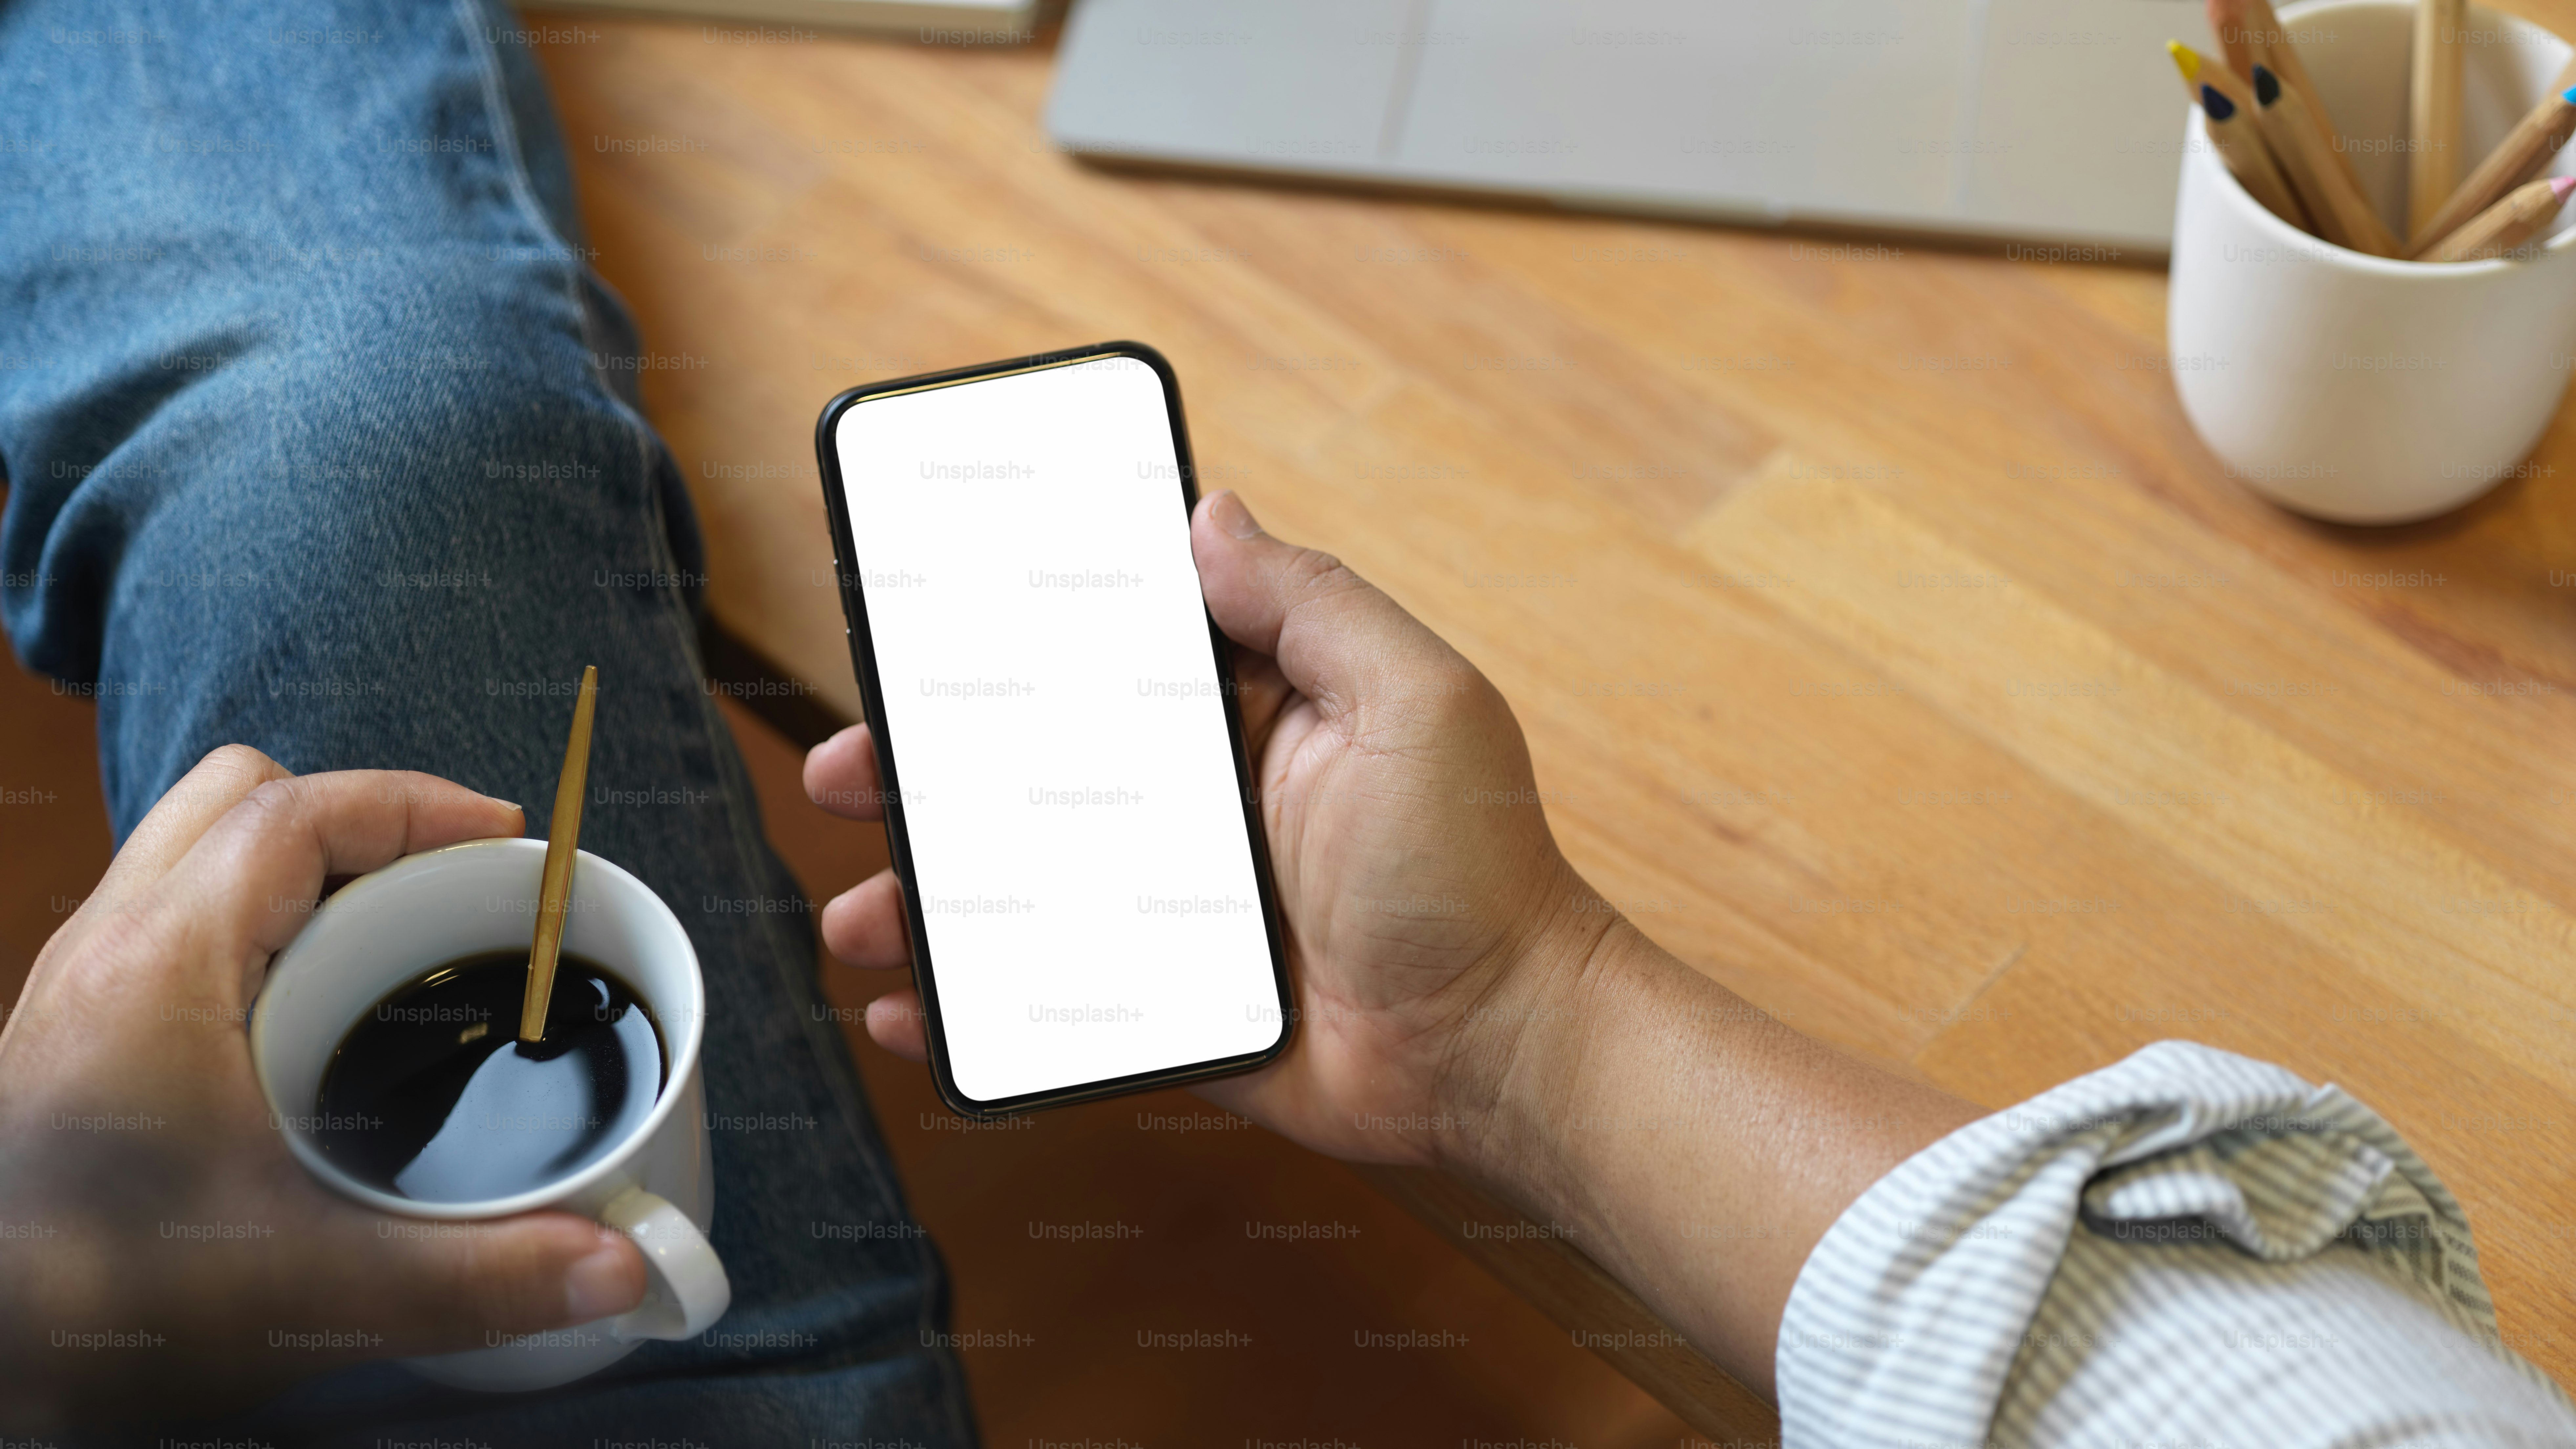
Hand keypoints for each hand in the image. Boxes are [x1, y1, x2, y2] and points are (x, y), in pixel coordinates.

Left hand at [0, 747, 645, 1429]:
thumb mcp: (309, 1294)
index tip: (503, 840)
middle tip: (447, 887)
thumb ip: (473, 1277)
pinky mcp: (74, 1044)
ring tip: (390, 948)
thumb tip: (613, 1269)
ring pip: (196, 857)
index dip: (414, 803)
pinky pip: (174, 929)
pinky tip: (308, 1029)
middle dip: (358, 823)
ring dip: (300, 877)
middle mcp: (107, 953)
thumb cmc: (90, 1308)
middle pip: (238, 801)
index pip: (298, 811)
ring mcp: (80, 994)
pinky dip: (255, 937)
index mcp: (162, 966)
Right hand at [804, 489, 1609, 1165]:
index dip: (1009, 646)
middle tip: (847, 770)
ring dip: (925, 897)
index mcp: (1246, 723)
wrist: (1503, 1044)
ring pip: (1018, 895)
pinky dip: (973, 1012)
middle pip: (1029, 778)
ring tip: (860, 912)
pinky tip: (916, 1010)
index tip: (920, 631)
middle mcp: (1199, 812)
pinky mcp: (1171, 1012)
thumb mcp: (1415, 701)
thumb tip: (1214, 514)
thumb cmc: (1480, 871)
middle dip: (924, 772)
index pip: (1105, 664)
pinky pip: (1050, 1006)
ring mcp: (1176, 918)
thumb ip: (1311, 605)